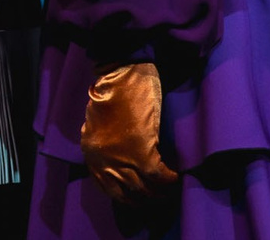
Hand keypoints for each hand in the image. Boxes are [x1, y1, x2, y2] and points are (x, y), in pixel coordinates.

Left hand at [81, 61, 178, 206]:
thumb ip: (105, 142)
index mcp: (91, 153)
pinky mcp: (142, 150)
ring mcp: (122, 158)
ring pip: (144, 188)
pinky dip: (170, 180)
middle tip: (156, 199)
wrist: (121, 70)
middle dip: (142, 199)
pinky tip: (177, 178)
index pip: (107, 187)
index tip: (137, 197)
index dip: (125, 195)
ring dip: (158, 193)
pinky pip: (159, 175)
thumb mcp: (99, 121)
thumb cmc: (112, 89)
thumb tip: (117, 157)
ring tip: (169, 192)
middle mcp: (104, 161)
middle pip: (126, 192)